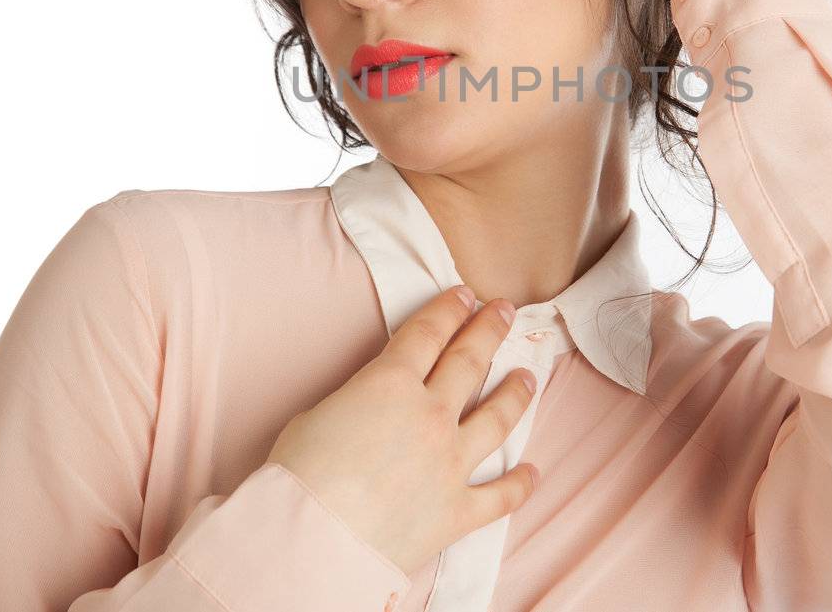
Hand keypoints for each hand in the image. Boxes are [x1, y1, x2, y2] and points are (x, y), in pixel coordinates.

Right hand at [265, 285, 539, 576]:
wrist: (310, 536)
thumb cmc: (298, 474)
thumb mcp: (317, 413)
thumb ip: (357, 400)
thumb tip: (370, 406)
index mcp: (391, 383)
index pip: (428, 333)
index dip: (449, 309)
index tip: (466, 294)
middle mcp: (430, 416)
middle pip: (469, 361)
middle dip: (490, 330)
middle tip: (505, 310)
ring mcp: (450, 462)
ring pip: (497, 418)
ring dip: (515, 394)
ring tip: (528, 378)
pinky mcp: (458, 509)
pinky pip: (500, 495)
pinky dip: (519, 484)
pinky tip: (533, 472)